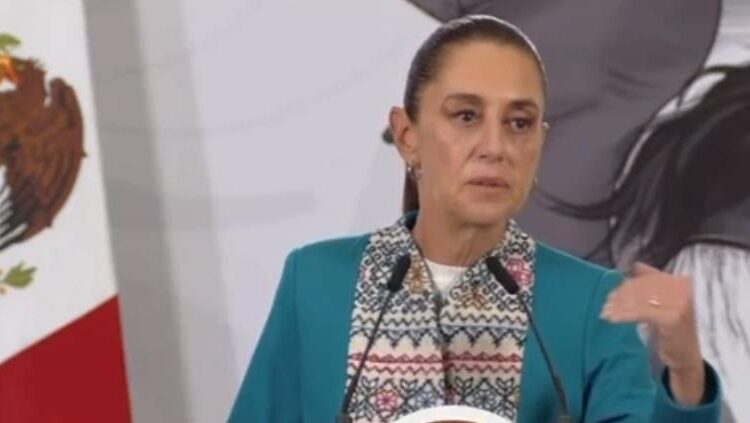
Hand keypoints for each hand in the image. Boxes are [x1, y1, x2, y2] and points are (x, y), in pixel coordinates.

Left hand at [600, 262, 705, 404]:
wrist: (689, 358)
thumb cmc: (675, 331)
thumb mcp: (667, 304)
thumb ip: (654, 283)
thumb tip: (635, 265)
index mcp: (683, 283)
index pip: (650, 278)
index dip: (630, 284)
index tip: (614, 293)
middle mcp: (684, 290)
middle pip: (644, 287)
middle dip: (622, 295)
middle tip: (607, 304)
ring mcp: (680, 304)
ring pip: (640, 299)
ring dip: (619, 305)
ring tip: (606, 312)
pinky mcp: (672, 319)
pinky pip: (640, 312)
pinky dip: (623, 315)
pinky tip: (612, 319)